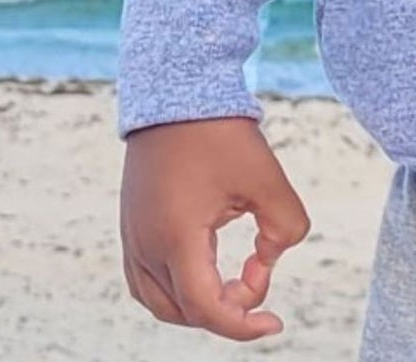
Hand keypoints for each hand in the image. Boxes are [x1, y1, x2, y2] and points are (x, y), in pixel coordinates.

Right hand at [120, 115, 312, 340]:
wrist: (176, 90)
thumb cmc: (220, 133)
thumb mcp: (266, 177)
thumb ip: (284, 227)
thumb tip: (273, 259)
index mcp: (176, 239)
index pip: (206, 309)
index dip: (243, 326)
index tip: (275, 322)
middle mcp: (146, 246)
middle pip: (184, 311)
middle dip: (226, 311)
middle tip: (259, 279)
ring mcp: (132, 237)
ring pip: (160, 301)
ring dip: (198, 304)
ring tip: (235, 281)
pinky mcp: (131, 224)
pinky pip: (146, 280)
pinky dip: (176, 289)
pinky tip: (207, 268)